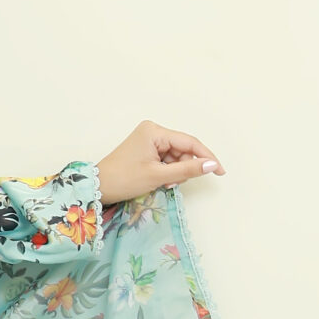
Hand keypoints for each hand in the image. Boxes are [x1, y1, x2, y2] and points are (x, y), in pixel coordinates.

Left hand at [97, 121, 224, 208]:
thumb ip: (188, 169)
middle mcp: (153, 130)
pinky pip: (166, 159)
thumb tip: (213, 165)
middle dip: (184, 167)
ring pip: (176, 156)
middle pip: (183, 149)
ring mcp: (148, 139)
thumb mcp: (159, 176)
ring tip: (163, 183)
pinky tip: (160, 181)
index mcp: (155, 131)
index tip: (220, 171)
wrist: (98, 187)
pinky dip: (168, 172)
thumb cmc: (124, 179)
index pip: (190, 142)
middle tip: (173, 184)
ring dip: (175, 172)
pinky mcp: (146, 149)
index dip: (207, 157)